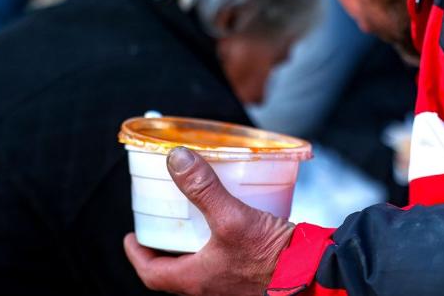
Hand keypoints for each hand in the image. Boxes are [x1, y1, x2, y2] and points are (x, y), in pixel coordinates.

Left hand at [124, 147, 294, 295]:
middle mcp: (211, 287)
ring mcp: (232, 284)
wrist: (312, 274)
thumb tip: (175, 159)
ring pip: (200, 267)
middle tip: (162, 225)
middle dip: (165, 248)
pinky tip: (231, 222)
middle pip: (175, 271)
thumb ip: (203, 188)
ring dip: (192, 246)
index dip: (137, 254)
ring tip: (193, 219)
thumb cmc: (271, 257)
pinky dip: (218, 244)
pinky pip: (225, 262)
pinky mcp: (252, 276)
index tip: (131, 237)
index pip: (152, 274)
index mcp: (196, 280)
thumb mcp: (232, 217)